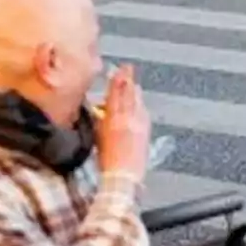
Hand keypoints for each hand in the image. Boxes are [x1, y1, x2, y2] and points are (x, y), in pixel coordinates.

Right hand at [95, 64, 150, 182]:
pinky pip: (144, 113)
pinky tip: (140, 103)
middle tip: (128, 69)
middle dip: (128, 81)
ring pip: (138, 103)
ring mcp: (140, 125)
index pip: (116, 95)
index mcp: (114, 120)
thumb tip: (103, 109)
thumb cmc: (107, 161)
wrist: (124, 177)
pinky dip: (140, 105)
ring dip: (135, 91)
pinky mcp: (146, 133)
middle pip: (129, 95)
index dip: (118, 81)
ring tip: (133, 83)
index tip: (120, 69)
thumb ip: (101, 119)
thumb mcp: (99, 136)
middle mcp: (129, 119)